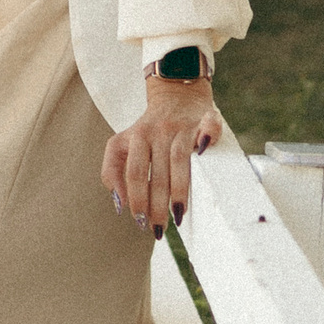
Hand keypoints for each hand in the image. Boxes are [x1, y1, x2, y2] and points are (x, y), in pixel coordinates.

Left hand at [102, 74, 224, 234]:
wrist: (175, 93)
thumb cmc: (148, 130)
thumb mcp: (122, 144)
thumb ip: (113, 171)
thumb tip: (119, 204)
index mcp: (134, 137)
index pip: (133, 171)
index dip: (135, 197)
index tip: (138, 220)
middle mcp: (156, 130)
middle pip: (155, 172)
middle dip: (156, 204)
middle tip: (158, 229)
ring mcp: (180, 125)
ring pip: (180, 159)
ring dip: (179, 189)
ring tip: (178, 215)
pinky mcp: (203, 119)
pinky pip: (209, 126)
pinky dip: (208, 137)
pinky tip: (205, 154)